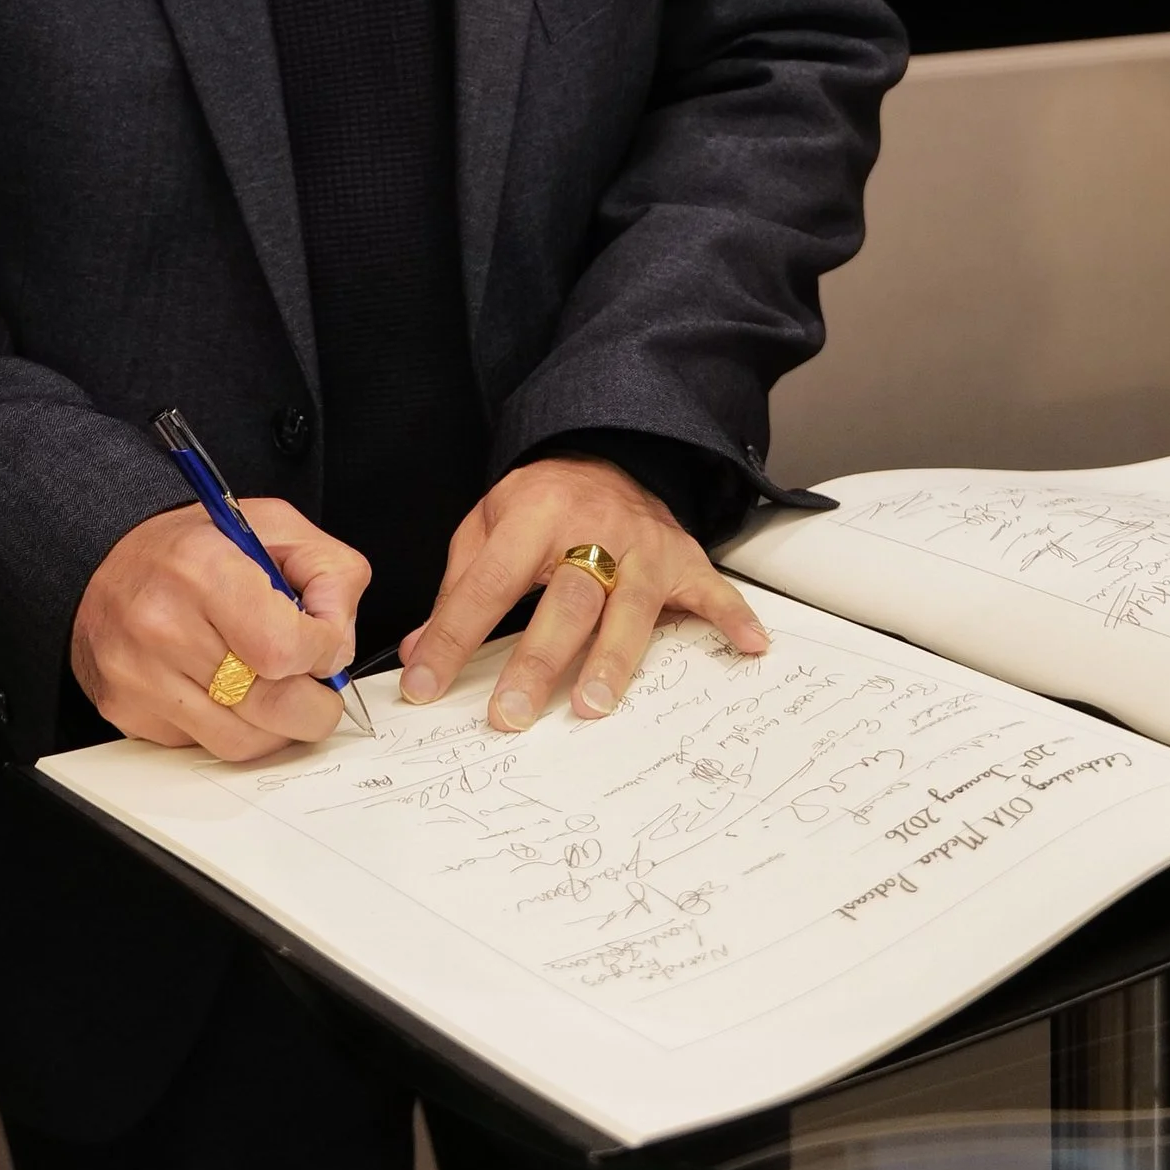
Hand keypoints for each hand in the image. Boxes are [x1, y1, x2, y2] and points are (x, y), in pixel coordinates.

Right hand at [71, 501, 368, 763]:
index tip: (324, 645)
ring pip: (243, 741)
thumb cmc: (192, 547)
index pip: (287, 649)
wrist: (104, 560)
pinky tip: (226, 693)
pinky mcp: (127, 710)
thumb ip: (331, 574)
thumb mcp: (274, 526)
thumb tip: (340, 645)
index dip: (324, 655)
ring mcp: (139, 676)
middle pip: (272, 707)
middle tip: (315, 686)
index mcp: (203, 570)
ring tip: (273, 688)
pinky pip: (203, 747)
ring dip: (274, 725)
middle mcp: (163, 626)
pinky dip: (230, 728)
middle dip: (313, 705)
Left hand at [397, 457, 765, 730]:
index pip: (486, 584)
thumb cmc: (542, 503)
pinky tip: (752, 648)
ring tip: (594, 707)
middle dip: (537, 662)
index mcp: (533, 517)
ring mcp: (644, 547)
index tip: (425, 686)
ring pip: (630, 607)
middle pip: (566, 600)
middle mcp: (592, 530)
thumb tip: (417, 653)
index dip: (453, 637)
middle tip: (511, 715)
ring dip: (613, 660)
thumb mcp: (488, 524)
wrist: (610, 454)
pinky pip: (713, 591)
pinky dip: (734, 619)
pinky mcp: (683, 559)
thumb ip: (458, 587)